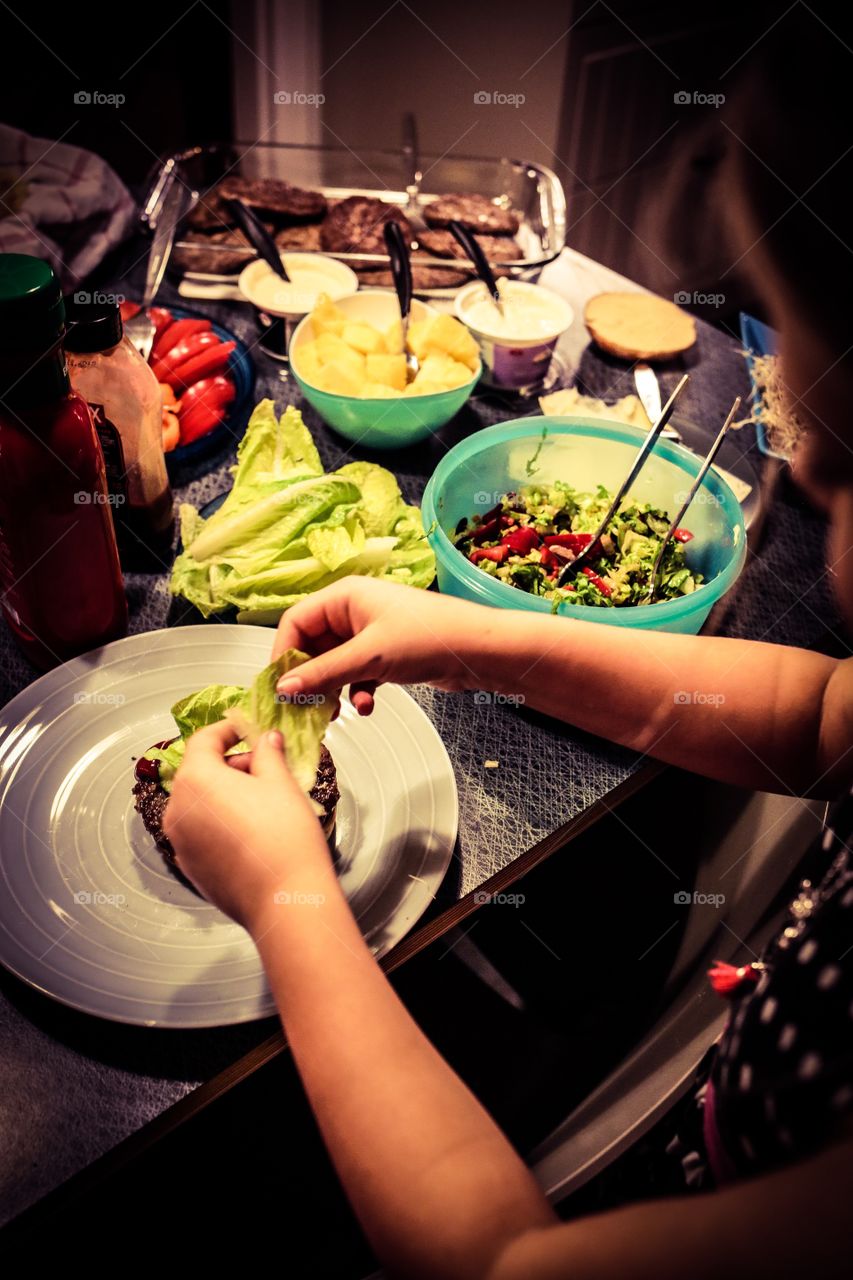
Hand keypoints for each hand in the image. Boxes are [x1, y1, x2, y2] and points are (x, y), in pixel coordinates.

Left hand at [162, 721, 331, 930]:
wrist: (285, 899)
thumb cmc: (284, 835)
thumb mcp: (280, 783)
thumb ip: (267, 754)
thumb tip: (266, 739)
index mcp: (195, 780)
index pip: (203, 740)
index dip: (227, 729)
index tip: (247, 729)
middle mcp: (177, 810)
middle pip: (199, 773)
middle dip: (231, 764)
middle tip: (266, 767)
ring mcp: (180, 843)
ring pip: (199, 804)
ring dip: (225, 794)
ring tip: (263, 800)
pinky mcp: (190, 868)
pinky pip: (202, 832)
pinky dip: (220, 822)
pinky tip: (252, 830)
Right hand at [272, 577, 496, 713]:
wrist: (477, 651)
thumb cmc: (426, 638)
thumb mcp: (369, 657)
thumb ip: (323, 674)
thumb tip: (283, 688)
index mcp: (343, 597)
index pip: (294, 623)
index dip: (283, 655)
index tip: (279, 688)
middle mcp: (352, 612)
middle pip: (312, 647)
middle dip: (309, 680)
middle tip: (305, 710)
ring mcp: (369, 634)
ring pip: (333, 665)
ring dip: (333, 690)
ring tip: (335, 715)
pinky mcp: (385, 654)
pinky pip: (356, 674)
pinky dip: (356, 691)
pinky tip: (367, 706)